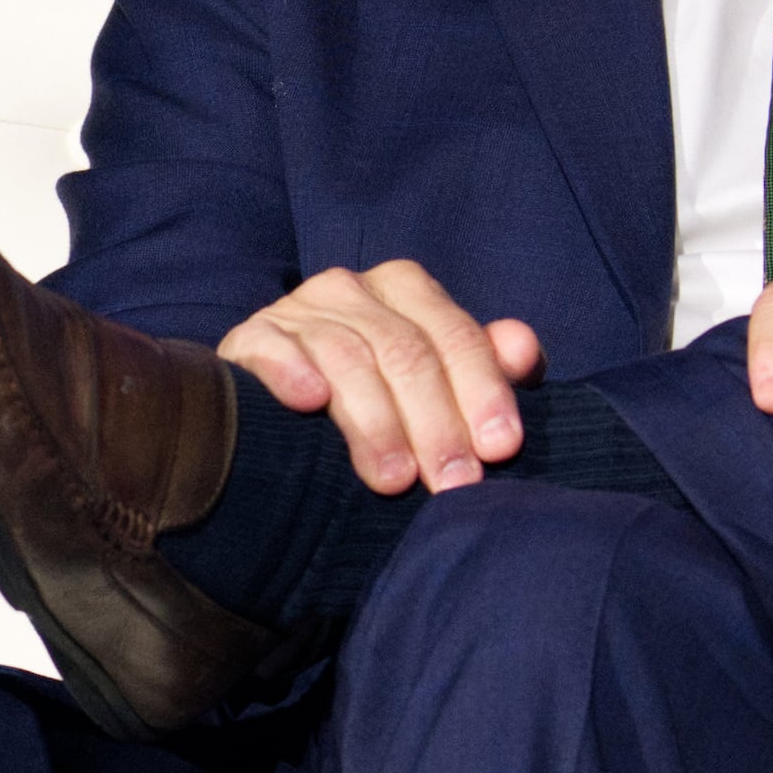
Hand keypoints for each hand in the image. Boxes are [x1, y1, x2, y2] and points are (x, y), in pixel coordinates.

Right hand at [219, 262, 546, 494]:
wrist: (279, 404)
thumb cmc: (377, 398)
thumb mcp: (437, 383)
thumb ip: (485, 368)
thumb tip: (523, 352)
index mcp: (405, 288)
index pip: (454, 336)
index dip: (482, 392)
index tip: (499, 450)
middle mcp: (351, 289)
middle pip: (405, 352)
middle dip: (435, 422)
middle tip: (452, 483)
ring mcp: (297, 310)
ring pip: (347, 357)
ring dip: (375, 422)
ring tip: (394, 479)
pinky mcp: (249, 338)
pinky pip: (272, 349)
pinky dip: (291, 371)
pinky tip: (309, 403)